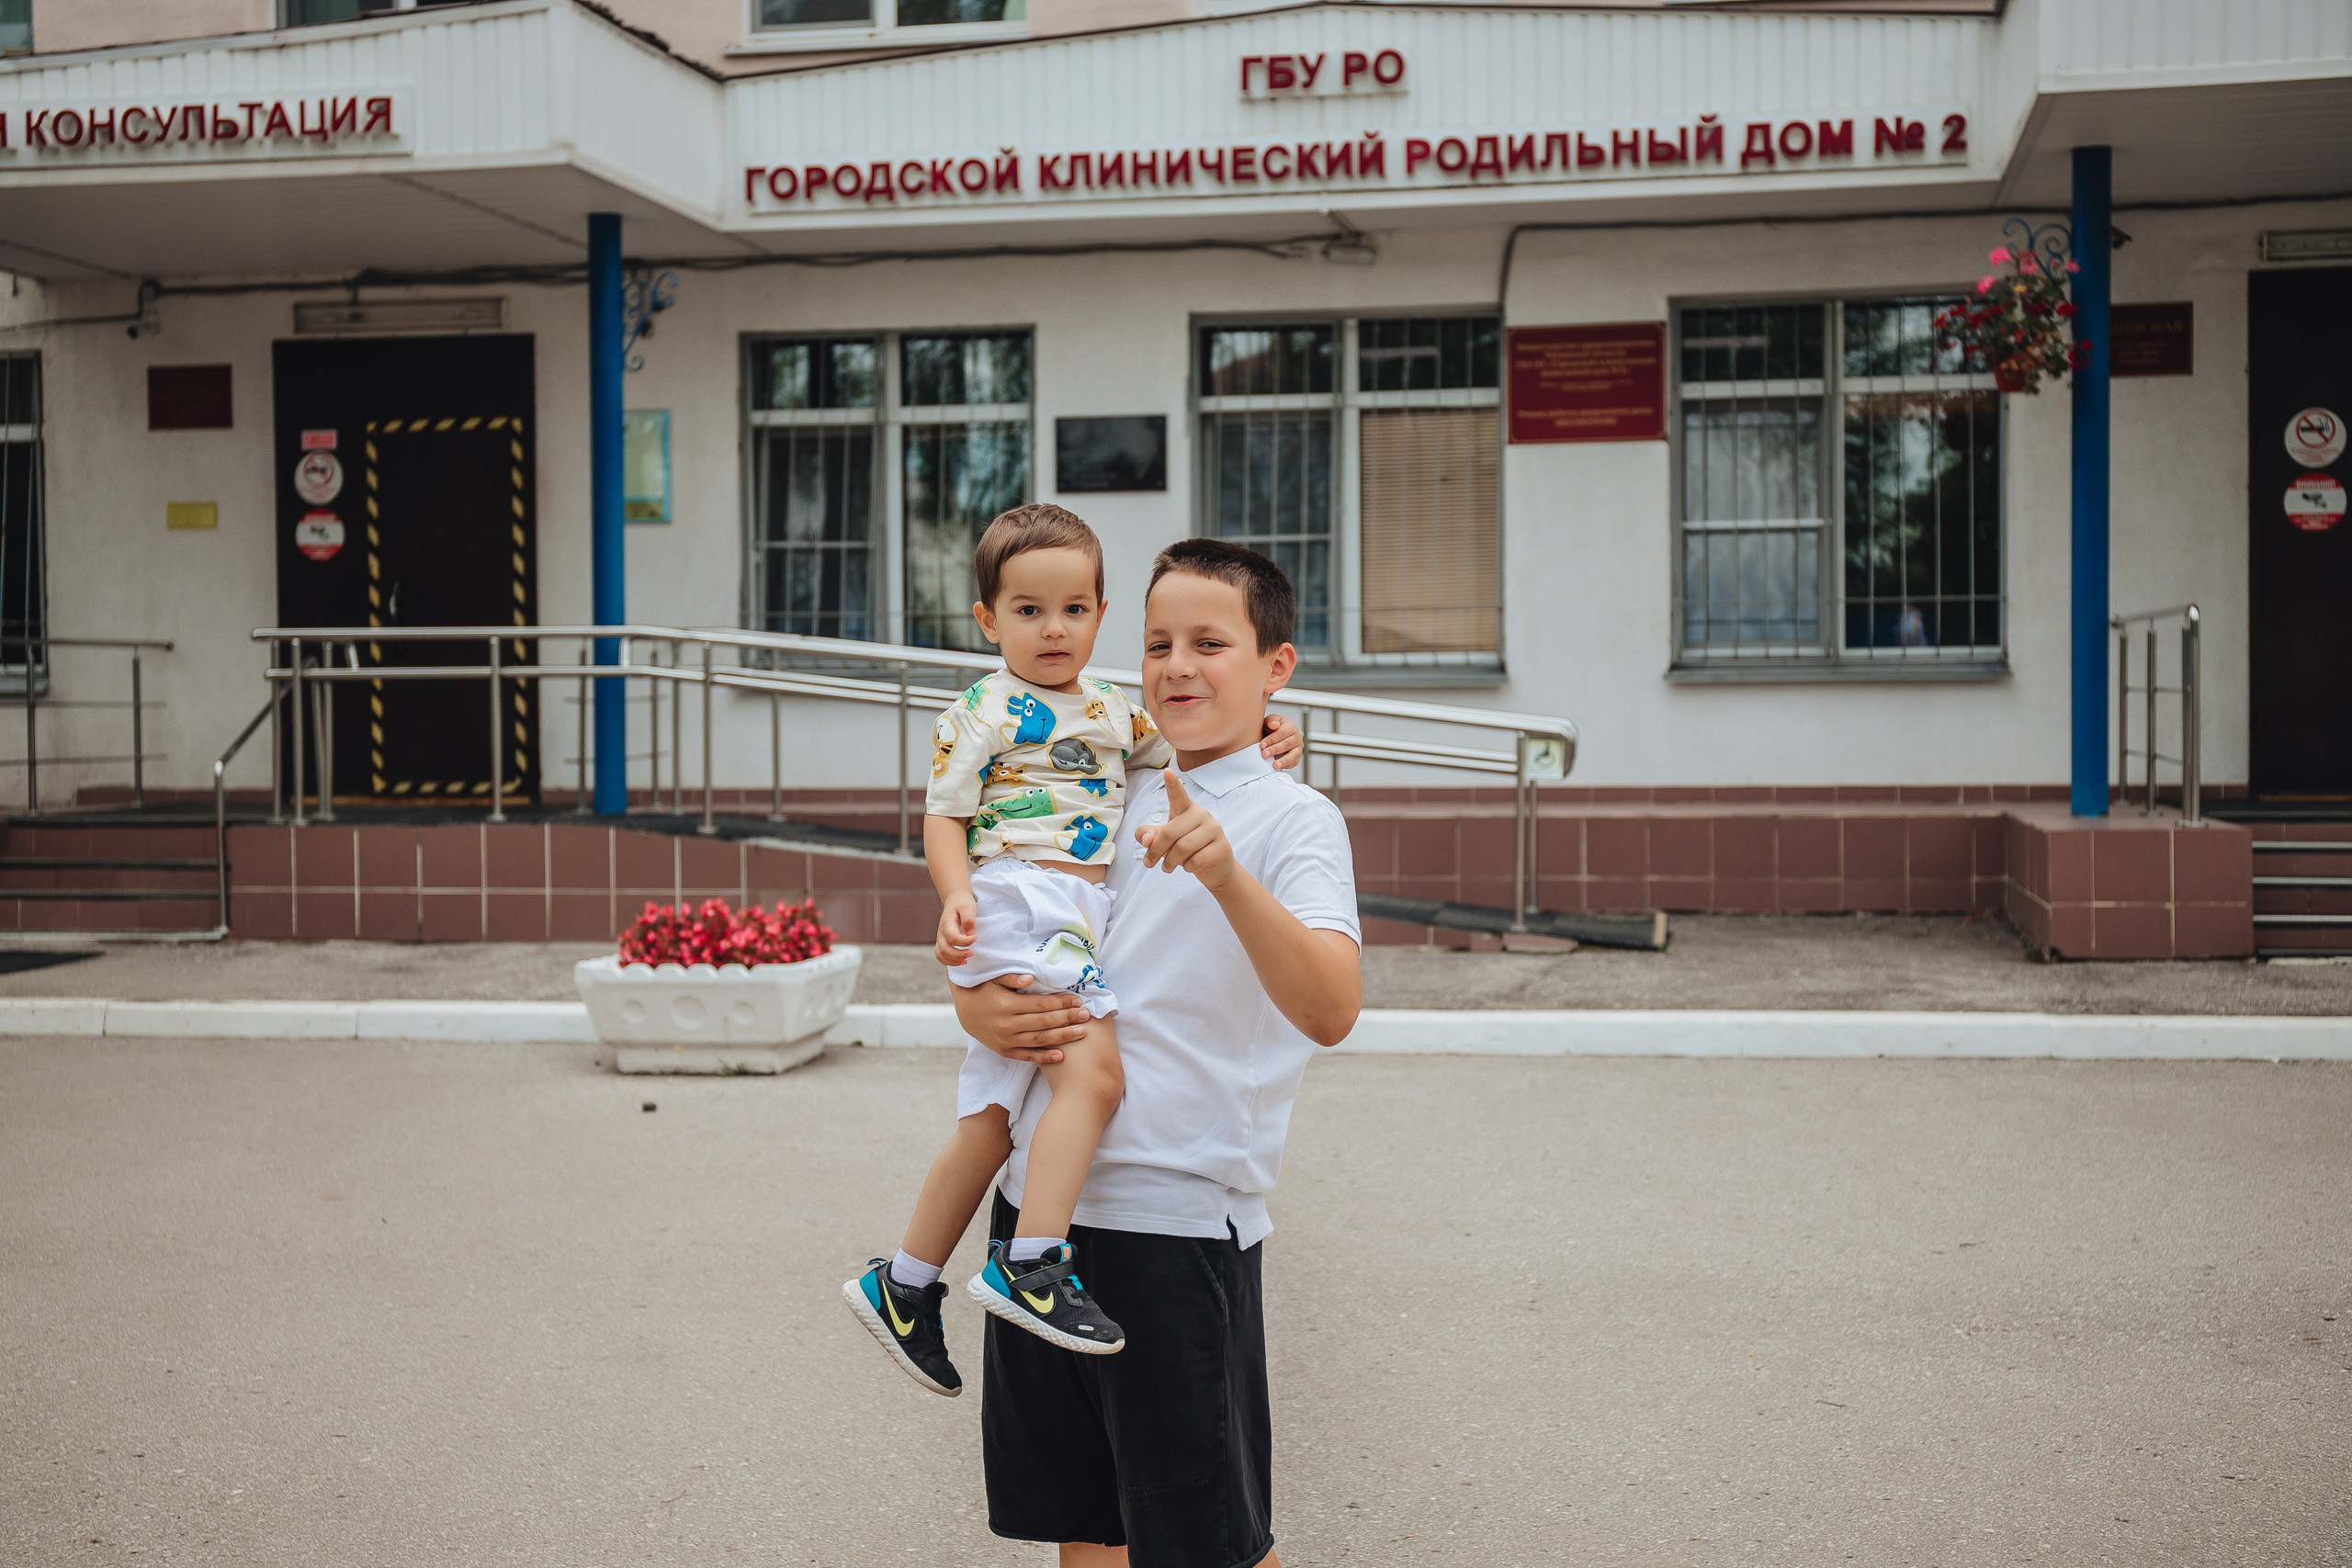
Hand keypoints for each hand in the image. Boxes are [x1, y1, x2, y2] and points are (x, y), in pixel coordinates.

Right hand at [934, 892, 975, 966]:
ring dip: (953, 961)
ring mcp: (940, 938)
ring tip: (966, 960)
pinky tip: (961, 961)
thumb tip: (971, 933)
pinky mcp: (942, 941)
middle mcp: (941, 932)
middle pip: (944, 949)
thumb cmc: (962, 903)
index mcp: (947, 923)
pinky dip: (949, 961)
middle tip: (972, 953)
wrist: (955, 900)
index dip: (965, 941)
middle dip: (958, 955)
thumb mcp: (968, 907)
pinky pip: (941, 955)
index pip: (953, 937)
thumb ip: (969, 919)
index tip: (975, 938)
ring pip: (940, 955)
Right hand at [950, 973, 1087, 1063]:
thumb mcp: (994, 979)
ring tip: (1082, 1033)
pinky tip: (1061, 1055)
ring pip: (1039, 1040)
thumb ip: (1012, 978)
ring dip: (1062, 1037)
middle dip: (1067, 1018)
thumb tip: (1031, 977)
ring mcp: (1006, 1040)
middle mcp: (1007, 1024)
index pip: (1040, 1004)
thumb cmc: (984, 991)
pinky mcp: (1005, 1051)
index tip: (1077, 999)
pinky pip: (1027, 1056)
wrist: (964, 1013)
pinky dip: (1044, 1057)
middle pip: (1043, 1022)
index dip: (1060, 1002)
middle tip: (1086, 1015)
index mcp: (1006, 1004)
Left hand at [1134, 767, 1236, 889]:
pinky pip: (1195, 860)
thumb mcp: (1163, 841)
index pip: (1178, 795)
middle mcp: (1202, 815)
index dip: (1172, 784)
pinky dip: (1186, 867)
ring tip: (1167, 867)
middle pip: (1170, 833)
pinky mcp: (1222, 848)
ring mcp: (1214, 830)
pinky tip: (1189, 866)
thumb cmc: (1186, 849)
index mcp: (1186, 809)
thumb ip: (1149, 836)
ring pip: (1182, 848)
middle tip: (1149, 863)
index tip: (1167, 771)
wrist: (1215, 868)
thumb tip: (1147, 840)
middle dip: (1155, 851)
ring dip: (1170, 862)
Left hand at [1259, 712, 1303, 770]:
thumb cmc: (1273, 728)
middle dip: (1274, 750)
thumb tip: (1274, 725)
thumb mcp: (1271, 721)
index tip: (1262, 745)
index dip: (1271, 740)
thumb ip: (1271, 721)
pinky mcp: (1296, 758)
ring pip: (1292, 755)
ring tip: (1274, 765)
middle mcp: (1297, 738)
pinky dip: (1286, 766)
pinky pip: (1293, 763)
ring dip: (1283, 761)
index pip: (1281, 734)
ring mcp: (1298, 749)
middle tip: (1264, 754)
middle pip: (1286, 745)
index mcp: (1291, 727)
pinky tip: (1277, 768)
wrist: (1276, 735)